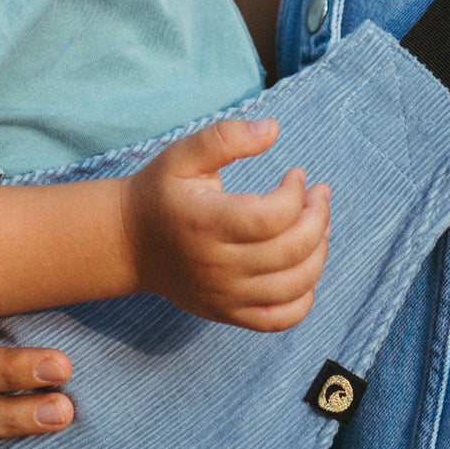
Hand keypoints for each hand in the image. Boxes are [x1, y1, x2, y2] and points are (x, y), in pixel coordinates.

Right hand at [124, 117, 329, 329]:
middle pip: (291, 250)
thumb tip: (273, 128)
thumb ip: (226, 138)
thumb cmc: (162, 193)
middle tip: (319, 195)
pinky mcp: (228, 313)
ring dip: (320, 252)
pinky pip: (281, 319)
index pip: (273, 216)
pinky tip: (305, 267)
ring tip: (319, 225)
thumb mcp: (183, 156)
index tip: (297, 174)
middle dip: (318, 217)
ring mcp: (224, 295)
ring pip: (295, 285)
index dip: (297, 192)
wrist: (129, 244)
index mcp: (206, 223)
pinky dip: (305, 298)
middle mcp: (217, 265)